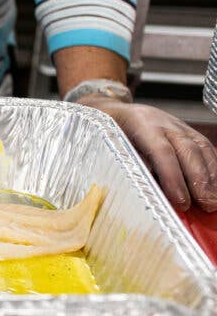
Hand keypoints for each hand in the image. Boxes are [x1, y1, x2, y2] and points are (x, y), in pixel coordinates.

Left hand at [80, 95, 216, 212]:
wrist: (116, 110)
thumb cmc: (109, 132)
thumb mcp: (110, 143)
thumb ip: (129, 162)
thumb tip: (149, 187)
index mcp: (141, 124)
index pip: (161, 151)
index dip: (173, 177)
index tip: (181, 201)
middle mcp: (164, 123)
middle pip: (187, 150)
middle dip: (199, 180)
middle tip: (207, 205)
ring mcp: (179, 126)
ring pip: (201, 148)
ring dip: (211, 177)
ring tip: (214, 201)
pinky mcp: (189, 131)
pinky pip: (206, 148)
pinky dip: (214, 168)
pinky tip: (215, 187)